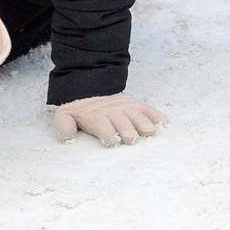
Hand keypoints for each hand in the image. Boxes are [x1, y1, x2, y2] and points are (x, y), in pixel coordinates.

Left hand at [53, 92, 167, 146]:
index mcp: (97, 116)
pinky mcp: (137, 104)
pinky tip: (165, 124)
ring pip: (137, 114)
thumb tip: (67, 138)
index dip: (108, 134)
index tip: (112, 141)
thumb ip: (64, 125)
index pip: (103, 126)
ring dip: (144, 123)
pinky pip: (149, 109)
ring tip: (150, 133)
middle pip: (123, 121)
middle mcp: (114, 110)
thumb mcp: (65, 115)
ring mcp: (127, 106)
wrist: (92, 88)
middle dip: (127, 130)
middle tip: (131, 139)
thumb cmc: (81, 112)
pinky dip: (157, 116)